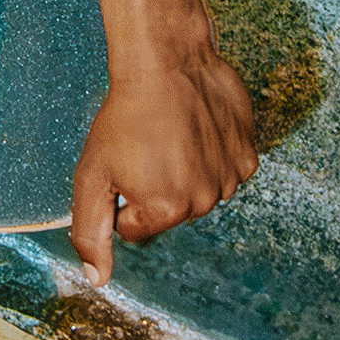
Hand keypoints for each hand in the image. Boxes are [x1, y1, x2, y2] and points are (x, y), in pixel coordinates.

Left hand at [70, 40, 258, 285]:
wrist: (165, 60)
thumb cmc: (123, 113)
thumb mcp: (91, 170)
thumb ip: (90, 227)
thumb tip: (98, 280)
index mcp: (165, 210)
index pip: (133, 226)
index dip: (119, 194)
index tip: (120, 162)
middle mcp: (203, 202)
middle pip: (168, 209)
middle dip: (152, 183)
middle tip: (143, 144)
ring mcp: (230, 180)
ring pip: (197, 189)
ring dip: (182, 168)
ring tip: (169, 132)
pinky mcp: (249, 156)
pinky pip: (225, 168)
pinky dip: (211, 153)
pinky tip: (195, 127)